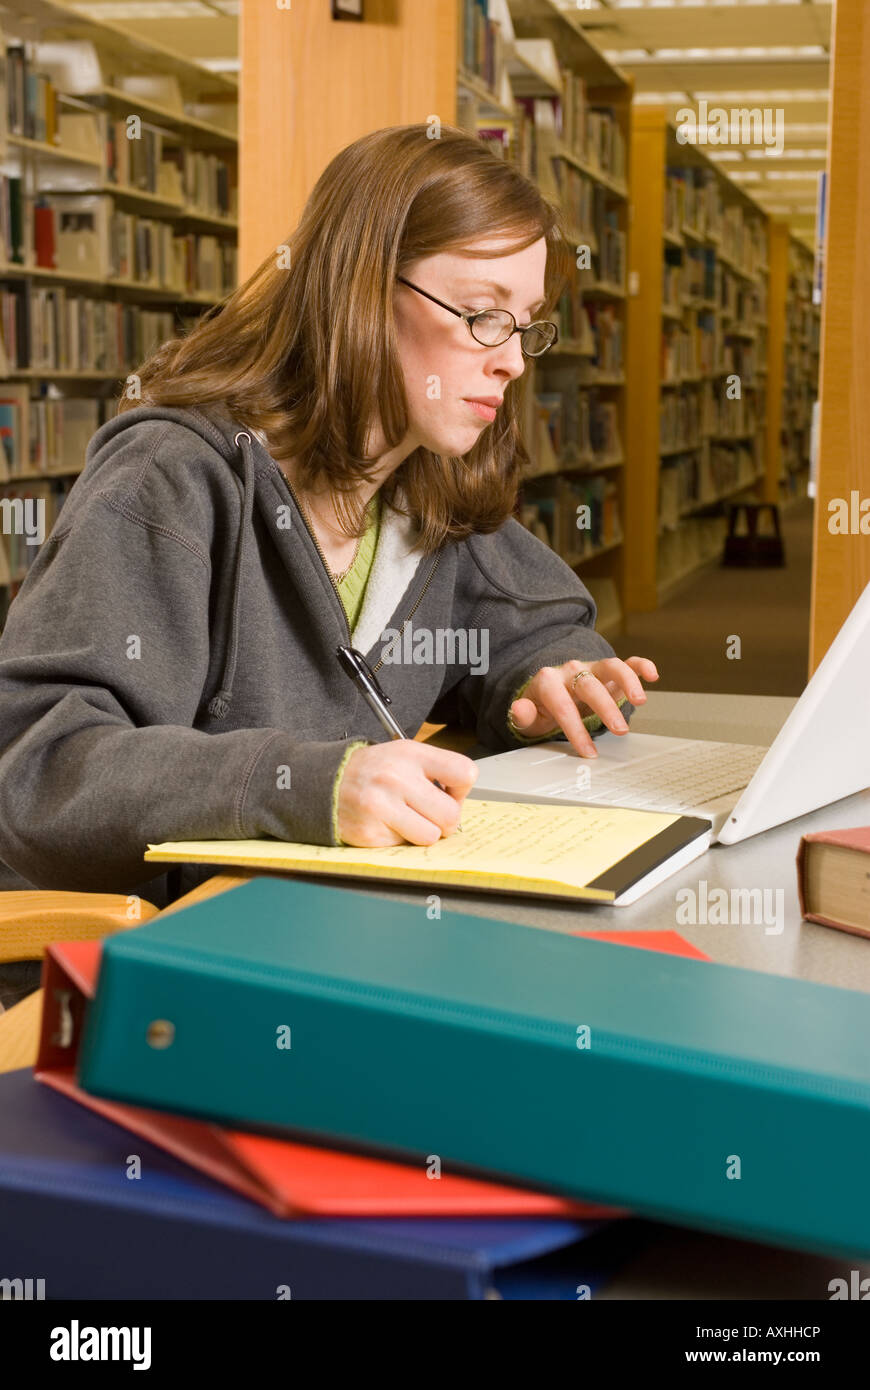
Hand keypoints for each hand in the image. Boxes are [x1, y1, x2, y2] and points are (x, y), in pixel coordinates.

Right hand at [337, 740, 478, 846]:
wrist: (325, 782)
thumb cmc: (372, 771)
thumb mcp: (403, 754)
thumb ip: (436, 771)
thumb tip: (459, 801)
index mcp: (410, 754)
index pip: (463, 773)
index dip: (461, 789)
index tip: (449, 792)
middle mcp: (396, 778)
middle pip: (451, 815)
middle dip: (445, 820)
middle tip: (430, 814)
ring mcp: (381, 807)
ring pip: (431, 836)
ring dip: (423, 833)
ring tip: (408, 820)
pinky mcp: (370, 833)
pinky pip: (404, 847)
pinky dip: (399, 840)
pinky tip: (386, 824)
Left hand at [508, 656, 658, 757]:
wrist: (548, 694)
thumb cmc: (541, 708)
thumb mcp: (528, 717)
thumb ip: (523, 715)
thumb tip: (519, 709)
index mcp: (548, 682)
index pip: (563, 705)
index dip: (575, 729)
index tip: (586, 751)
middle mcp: (571, 671)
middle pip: (589, 686)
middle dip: (605, 708)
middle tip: (619, 730)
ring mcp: (591, 668)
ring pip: (610, 667)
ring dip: (627, 681)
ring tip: (639, 700)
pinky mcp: (607, 670)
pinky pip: (626, 662)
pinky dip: (640, 666)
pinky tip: (651, 675)